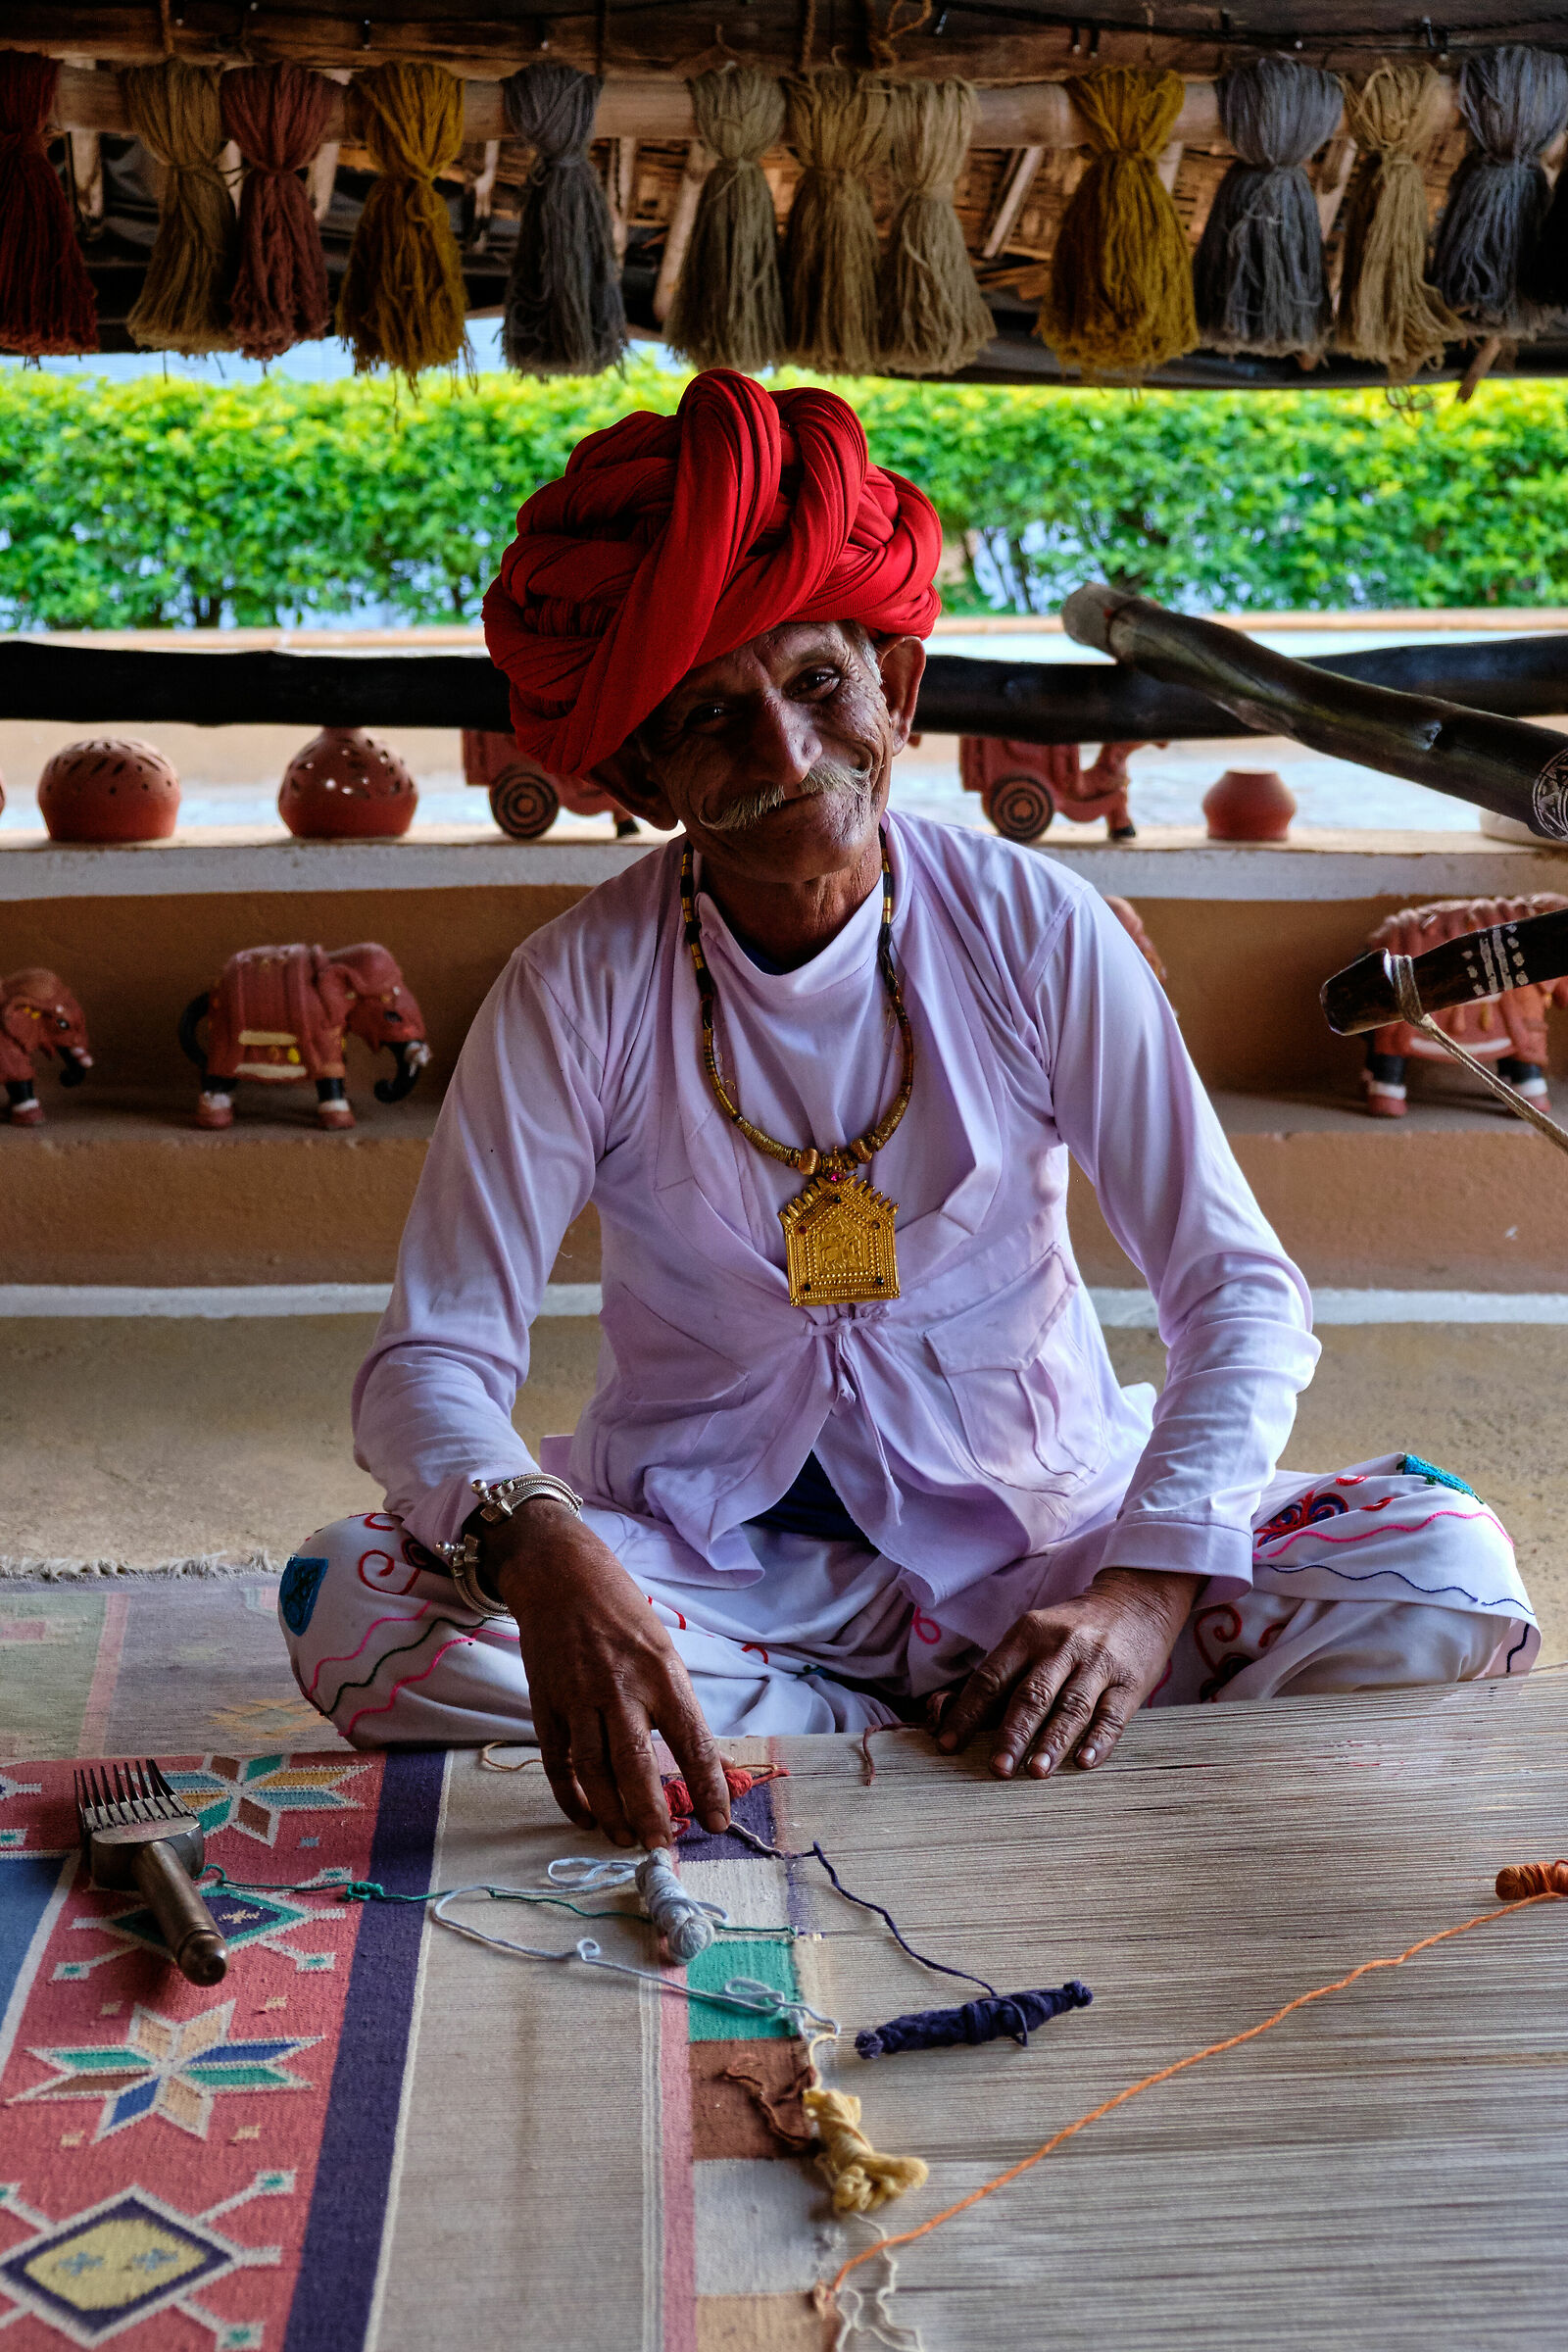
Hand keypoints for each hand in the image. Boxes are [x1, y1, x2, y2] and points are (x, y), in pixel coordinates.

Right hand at [487, 1502, 730, 1847]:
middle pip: (636, 1765)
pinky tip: (587, 1816)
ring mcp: (577, 1696)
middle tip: (661, 1847)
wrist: (561, 1575)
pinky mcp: (545, 1702)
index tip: (717, 1823)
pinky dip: (571, 1796)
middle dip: (650, 1814)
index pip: (692, 1741)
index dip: (708, 1788)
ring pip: (593, 1771)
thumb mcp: (666, 1653)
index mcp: (662, 1673)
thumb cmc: (624, 1616)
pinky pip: (557, 1761)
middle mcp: (620, 1686)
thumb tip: (712, 1768)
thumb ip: (681, 1711)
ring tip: (625, 1838)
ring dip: (611, 1813)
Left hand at [937, 1566, 1200, 1779]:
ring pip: (1071, 1706)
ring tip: (1036, 1772)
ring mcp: (1098, 1664)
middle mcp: (1061, 1647)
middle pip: (1031, 1694)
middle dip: (1012, 1734)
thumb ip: (1005, 1676)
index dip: (968, 1712)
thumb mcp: (1034, 1637)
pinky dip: (1098, 1740)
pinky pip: (1112, 1714)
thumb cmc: (1071, 1631)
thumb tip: (956, 1718)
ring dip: (1052, 1741)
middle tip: (997, 1769)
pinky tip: (1085, 1761)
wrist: (1135, 1603)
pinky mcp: (1130, 1682)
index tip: (949, 1744)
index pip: (992, 1677)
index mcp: (1028, 1635)